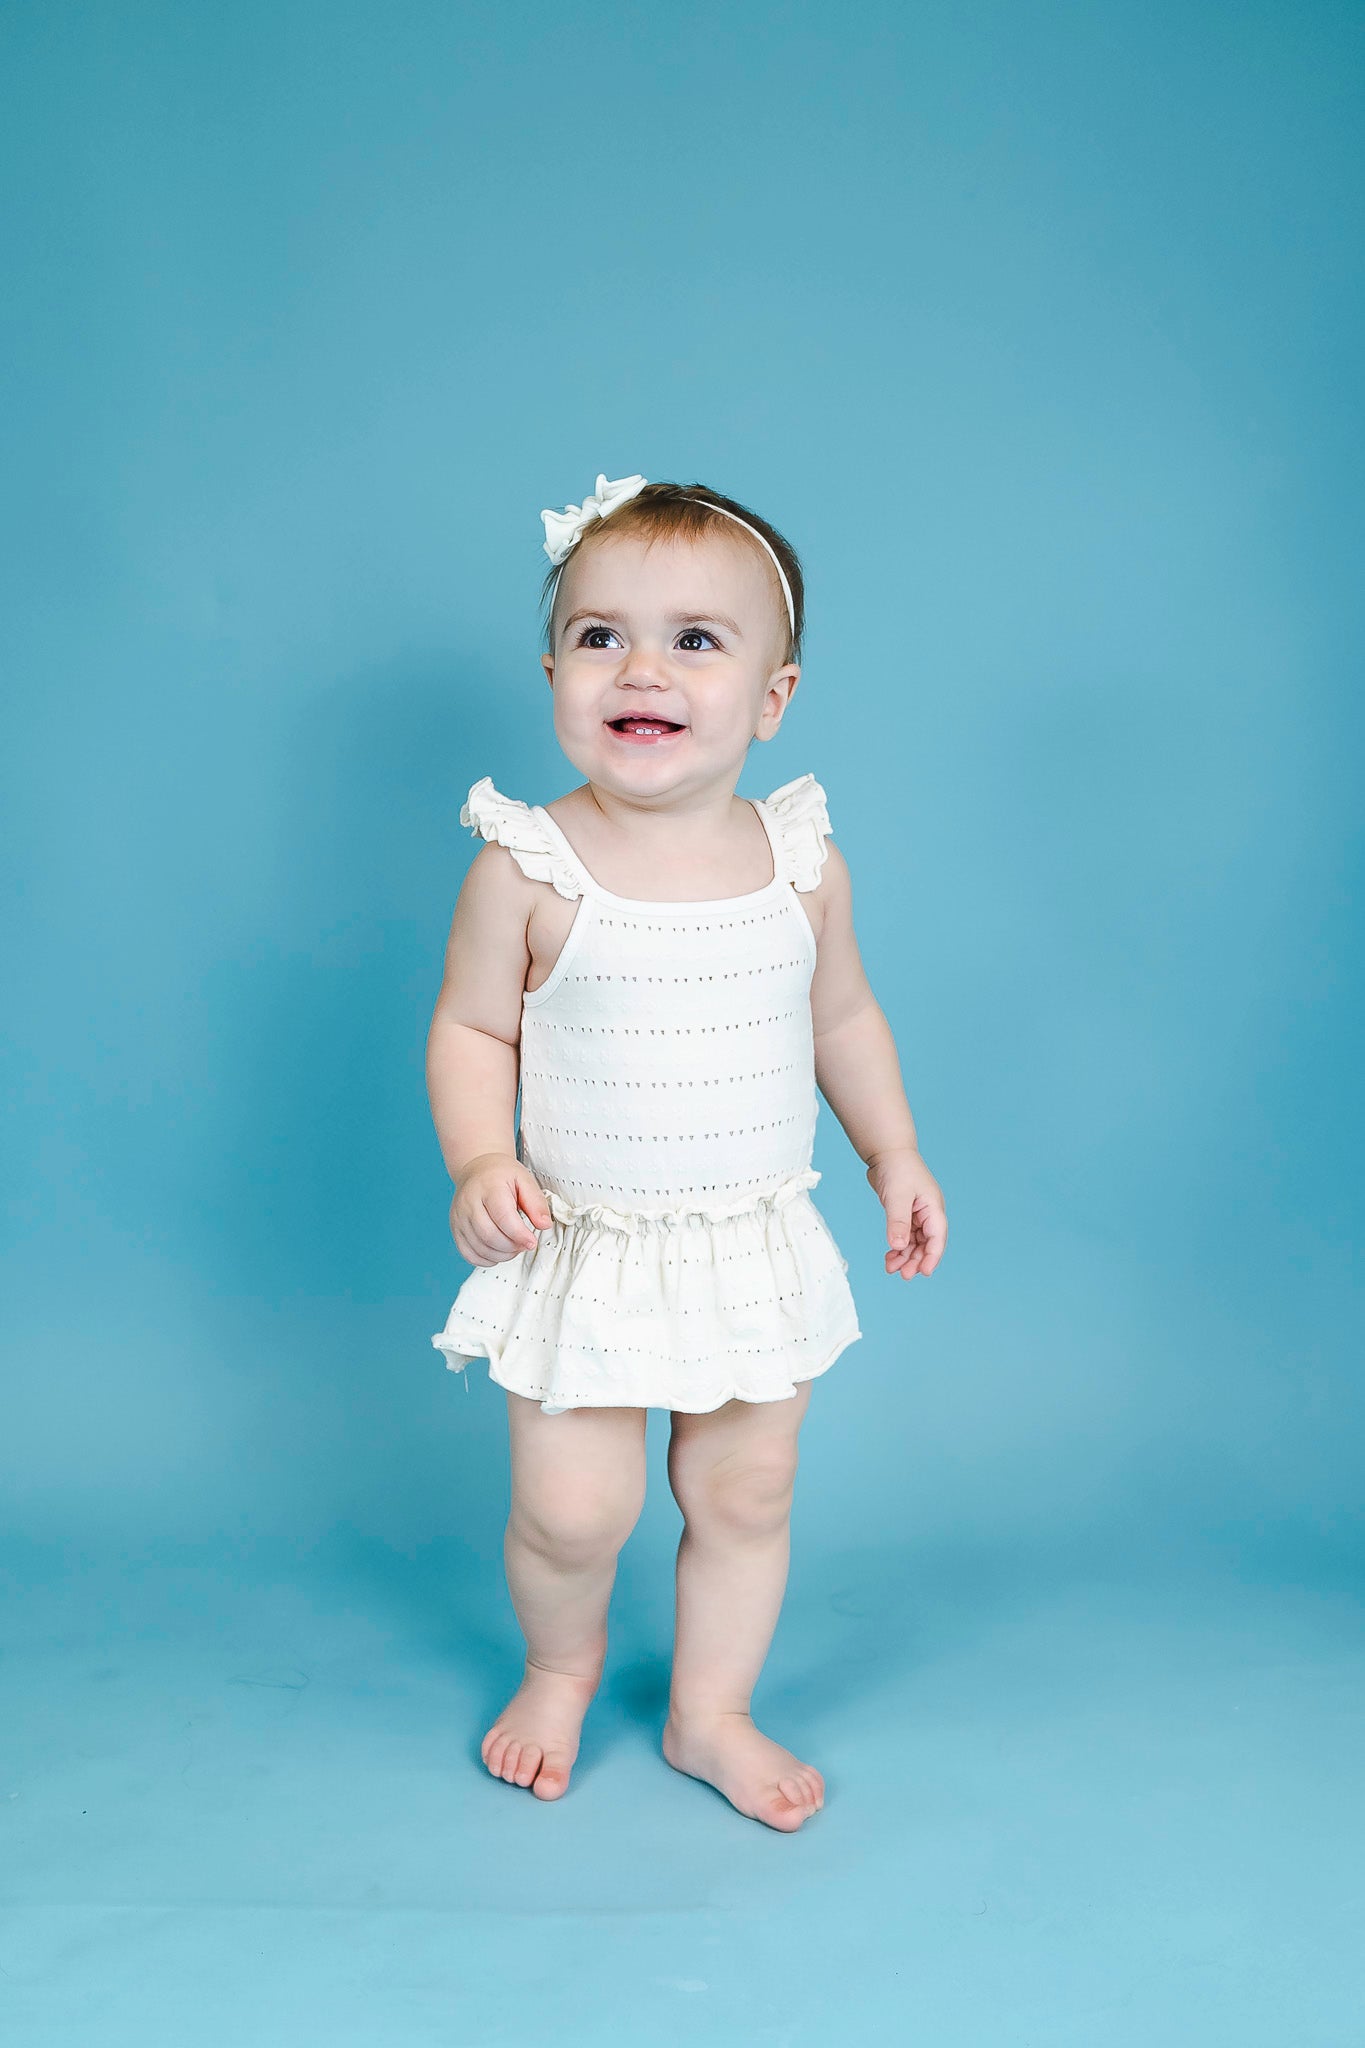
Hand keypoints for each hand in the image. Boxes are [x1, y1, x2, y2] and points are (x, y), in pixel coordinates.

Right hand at [450, 1153, 553, 1266]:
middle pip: (489, 1236)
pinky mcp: (455, 1229)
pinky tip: (499, 1251)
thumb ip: (536, 1202)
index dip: (519, 1235)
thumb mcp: (524, 1180)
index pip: (503, 1217)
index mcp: (488, 1187)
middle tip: (524, 1243)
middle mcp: (469, 1203)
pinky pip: (469, 1254)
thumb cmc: (501, 1175)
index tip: (532, 1241)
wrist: (476, 1170)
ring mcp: (459, 1217)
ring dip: (502, 1255)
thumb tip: (544, 1224)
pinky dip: (487, 1259)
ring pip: (480, 1248)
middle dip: (512, 1247)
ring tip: (514, 1246)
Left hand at [867, 1148, 946, 1281]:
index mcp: (933, 1207)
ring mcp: (918, 1214)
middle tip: (904, 1275)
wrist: (887, 1152)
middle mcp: (928, 1213)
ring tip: (891, 1268)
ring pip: (915, 1242)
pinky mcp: (906, 1214)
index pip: (937, 1237)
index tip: (924, 1272)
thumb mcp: (897, 1196)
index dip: (932, 1256)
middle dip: (916, 1260)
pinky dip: (898, 1247)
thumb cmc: (897, 1168)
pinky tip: (890, 1256)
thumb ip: (898, 1221)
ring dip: (905, 1256)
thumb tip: (898, 1246)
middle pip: (927, 1243)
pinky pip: (905, 1236)